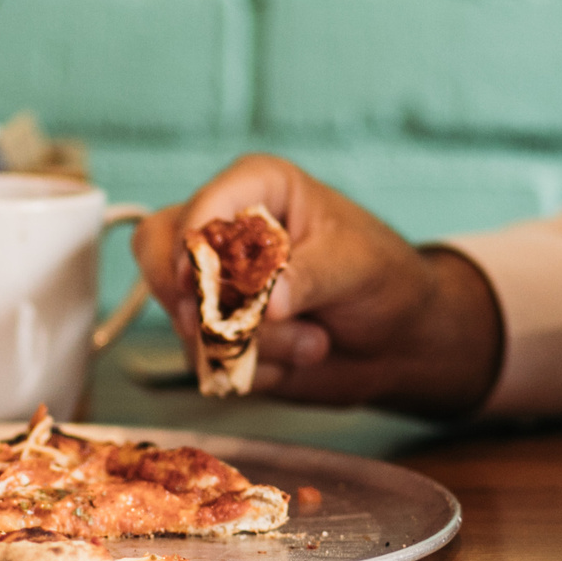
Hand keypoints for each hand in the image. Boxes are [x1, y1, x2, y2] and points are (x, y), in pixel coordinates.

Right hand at [130, 154, 504, 414]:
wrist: (399, 342)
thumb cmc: (384, 279)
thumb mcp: (356, 265)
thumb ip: (310, 276)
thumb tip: (268, 303)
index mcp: (257, 190)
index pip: (201, 205)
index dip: (191, 244)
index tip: (200, 283)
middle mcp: (226, 234)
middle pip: (163, 256)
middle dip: (203, 302)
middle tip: (249, 325)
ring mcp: (216, 288)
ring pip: (186, 319)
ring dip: (250, 345)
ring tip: (311, 341)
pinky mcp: (219, 335)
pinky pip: (206, 360)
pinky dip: (252, 370)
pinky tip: (295, 359)